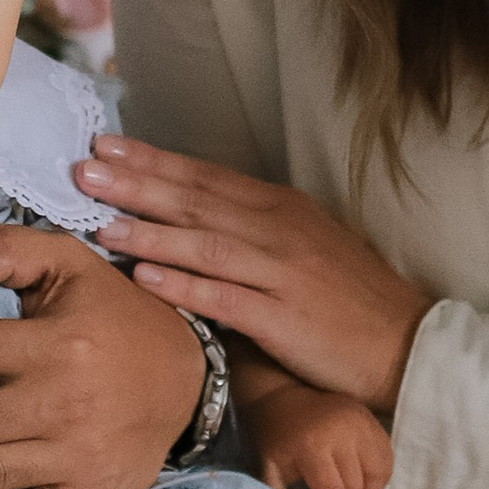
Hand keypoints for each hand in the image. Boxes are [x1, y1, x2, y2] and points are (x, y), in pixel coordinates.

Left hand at [71, 135, 432, 408]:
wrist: (406, 343)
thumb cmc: (348, 297)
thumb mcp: (304, 245)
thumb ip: (252, 227)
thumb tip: (190, 215)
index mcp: (280, 208)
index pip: (205, 176)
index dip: (153, 160)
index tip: (105, 145)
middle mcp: (278, 231)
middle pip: (196, 200)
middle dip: (136, 183)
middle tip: (83, 169)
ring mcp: (281, 273)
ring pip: (204, 244)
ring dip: (149, 230)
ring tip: (99, 220)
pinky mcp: (284, 318)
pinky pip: (224, 298)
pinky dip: (182, 286)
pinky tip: (144, 277)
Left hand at [240, 377, 393, 488]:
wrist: (283, 393)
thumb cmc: (275, 436)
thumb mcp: (271, 468)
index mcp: (312, 446)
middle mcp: (341, 432)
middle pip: (358, 484)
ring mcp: (360, 422)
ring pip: (378, 471)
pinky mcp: (370, 417)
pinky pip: (386, 455)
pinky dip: (380, 475)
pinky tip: (367, 483)